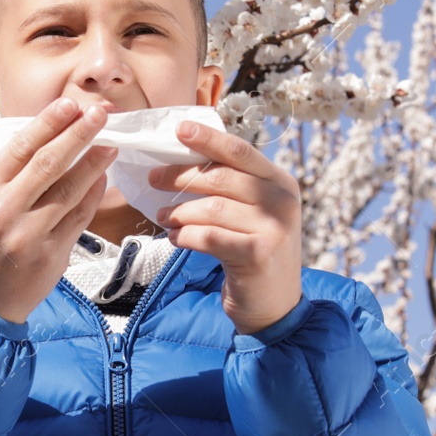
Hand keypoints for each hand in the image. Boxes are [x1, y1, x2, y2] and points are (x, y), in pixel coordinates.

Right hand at [0, 98, 117, 324]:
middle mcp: (5, 211)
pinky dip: (93, 194)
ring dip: (94, 162)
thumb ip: (2, 174)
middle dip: (78, 133)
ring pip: (70, 189)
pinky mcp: (52, 254)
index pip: (20, 148)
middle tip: (100, 114)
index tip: (70, 104)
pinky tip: (102, 178)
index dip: (48, 123)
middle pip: (49, 162)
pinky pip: (79, 217)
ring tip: (110, 144)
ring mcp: (30, 234)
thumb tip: (40, 137)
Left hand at [148, 120, 302, 334]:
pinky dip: (186, 235)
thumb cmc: (253, 252)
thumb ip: (232, 187)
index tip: (178, 130)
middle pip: (221, 177)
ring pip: (212, 208)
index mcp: (280, 181)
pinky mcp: (258, 254)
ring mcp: (274, 227)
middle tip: (153, 179)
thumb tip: (184, 158)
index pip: (240, 151)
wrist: (274, 305)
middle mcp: (282, 200)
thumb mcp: (253, 213)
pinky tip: (176, 238)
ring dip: (179, 211)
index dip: (208, 138)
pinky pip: (209, 236)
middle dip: (181, 176)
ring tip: (164, 217)